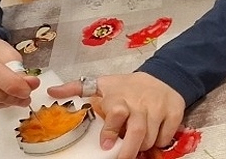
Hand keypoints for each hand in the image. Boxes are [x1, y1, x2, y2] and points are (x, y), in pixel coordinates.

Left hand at [47, 72, 184, 158]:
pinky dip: (159, 141)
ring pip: (151, 137)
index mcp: (121, 97)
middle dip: (129, 150)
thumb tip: (51, 91)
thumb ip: (77, 88)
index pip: (117, 114)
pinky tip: (152, 136)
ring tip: (136, 144)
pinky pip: (166, 136)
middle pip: (137, 131)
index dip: (111, 131)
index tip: (105, 145)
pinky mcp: (174, 112)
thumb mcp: (103, 83)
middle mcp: (141, 103)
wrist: (164, 74)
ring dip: (142, 146)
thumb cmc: (128, 85)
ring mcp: (159, 108)